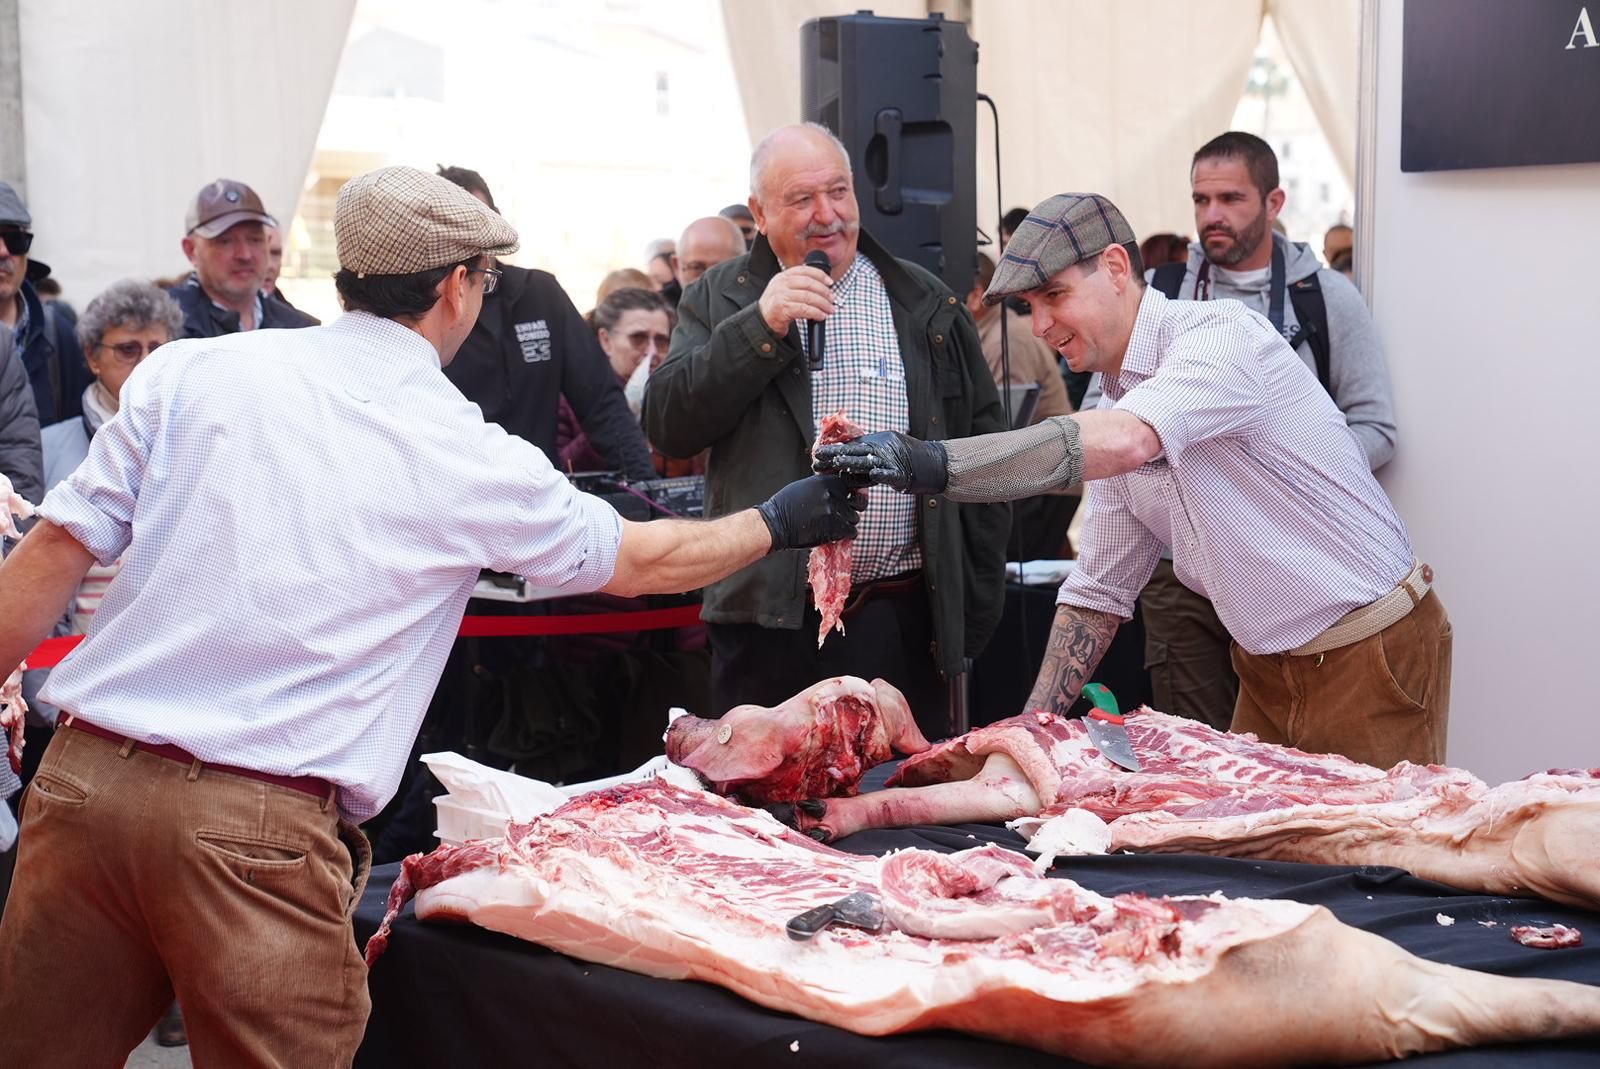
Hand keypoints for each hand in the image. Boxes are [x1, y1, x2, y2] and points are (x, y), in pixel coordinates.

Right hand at [756, 475, 867, 551]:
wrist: (776, 523)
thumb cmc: (787, 505)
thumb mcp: (806, 486)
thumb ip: (825, 485)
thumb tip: (841, 487)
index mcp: (827, 481)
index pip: (851, 484)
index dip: (851, 492)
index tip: (848, 498)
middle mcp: (834, 494)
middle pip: (857, 501)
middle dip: (853, 507)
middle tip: (845, 512)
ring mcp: (836, 512)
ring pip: (855, 518)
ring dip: (848, 522)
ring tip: (835, 524)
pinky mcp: (835, 529)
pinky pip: (852, 531)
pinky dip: (846, 534)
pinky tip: (837, 533)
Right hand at [757, 263, 833, 336]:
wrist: (762, 321)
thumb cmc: (777, 307)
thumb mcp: (784, 290)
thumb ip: (798, 285)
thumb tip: (823, 287)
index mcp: (782, 277)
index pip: (805, 271)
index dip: (820, 275)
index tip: (830, 282)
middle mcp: (781, 284)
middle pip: (809, 284)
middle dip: (824, 292)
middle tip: (832, 299)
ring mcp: (781, 296)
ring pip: (808, 297)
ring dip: (823, 304)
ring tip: (830, 309)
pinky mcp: (782, 309)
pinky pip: (805, 309)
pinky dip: (816, 313)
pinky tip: (821, 316)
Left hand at [813, 431, 948, 494]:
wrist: (935, 463)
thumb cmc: (907, 461)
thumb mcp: (884, 455)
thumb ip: (866, 458)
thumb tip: (844, 463)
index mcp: (877, 443)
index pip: (851, 447)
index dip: (833, 451)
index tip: (815, 455)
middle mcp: (883, 448)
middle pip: (855, 452)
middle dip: (835, 455)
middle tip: (816, 459)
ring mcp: (893, 461)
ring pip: (869, 461)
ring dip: (852, 463)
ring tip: (837, 464)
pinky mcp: (903, 474)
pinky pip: (891, 474)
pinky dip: (882, 474)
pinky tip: (873, 475)